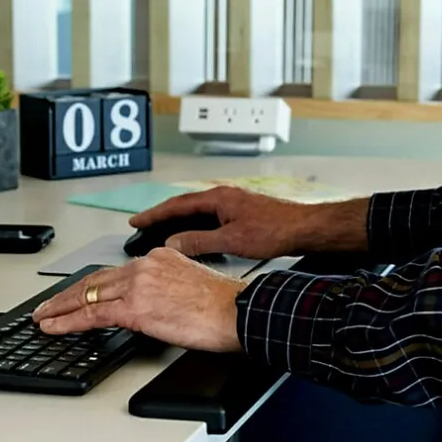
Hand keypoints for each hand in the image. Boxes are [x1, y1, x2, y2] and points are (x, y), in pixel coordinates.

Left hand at [32, 248, 243, 351]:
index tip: (74, 294)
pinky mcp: (136, 307)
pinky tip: (55, 327)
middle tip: (46, 306)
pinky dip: (68, 322)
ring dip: (59, 309)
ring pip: (87, 296)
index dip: (89, 286)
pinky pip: (92, 315)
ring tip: (43, 319)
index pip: (114, 273)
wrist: (237, 313)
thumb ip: (163, 290)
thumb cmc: (223, 307)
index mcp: (158, 258)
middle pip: (94, 280)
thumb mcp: (188, 286)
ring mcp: (138, 285)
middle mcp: (145, 266)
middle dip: (65, 295)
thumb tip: (149, 309)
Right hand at [131, 186, 369, 259]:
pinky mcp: (239, 216)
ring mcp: (232, 206)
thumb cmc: (274, 230)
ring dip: (177, 222)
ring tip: (160, 232)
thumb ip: (199, 241)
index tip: (137, 221)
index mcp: (218, 198)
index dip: (154, 214)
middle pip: (184, 206)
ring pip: (196, 213)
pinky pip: (208, 219)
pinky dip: (194, 227)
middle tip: (142, 226)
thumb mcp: (231, 240)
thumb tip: (174, 243)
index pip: (177, 205)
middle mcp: (223, 197)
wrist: (303, 229)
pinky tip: (192, 238)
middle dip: (161, 216)